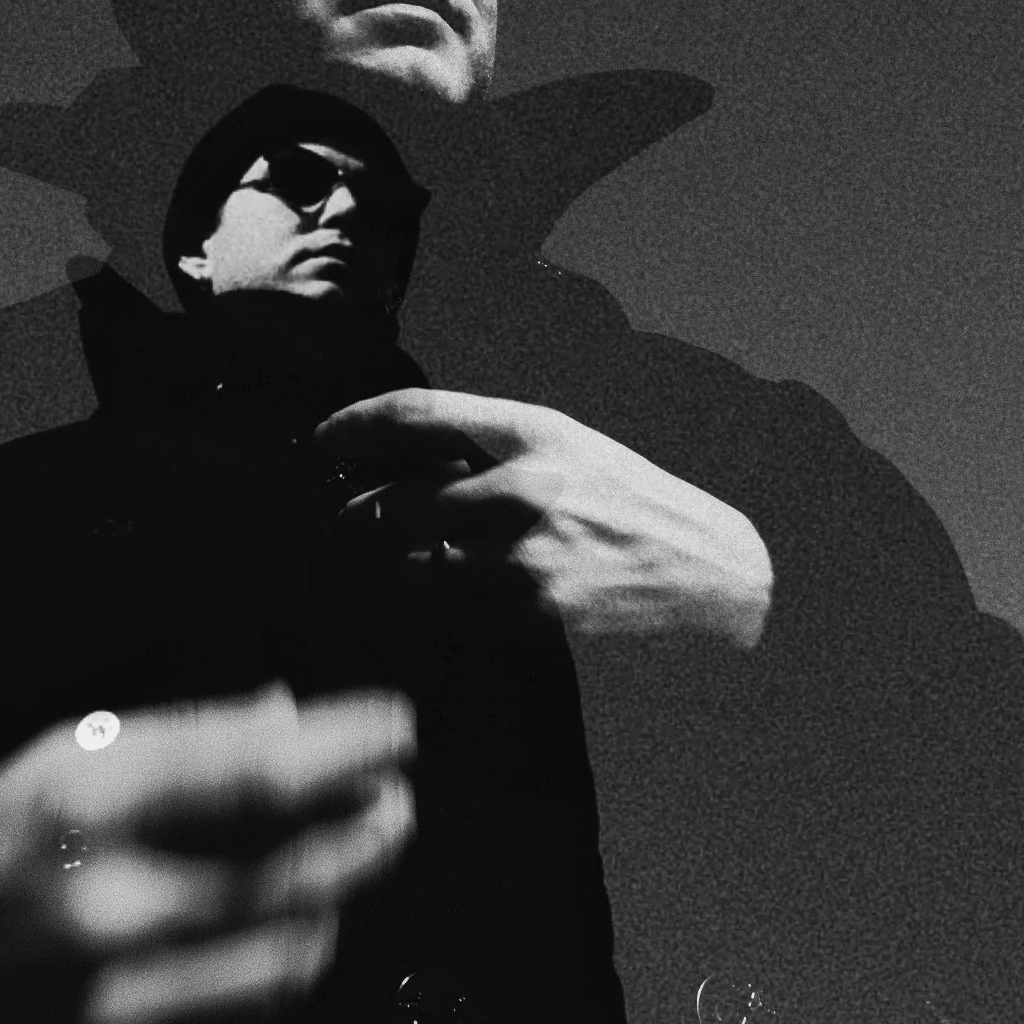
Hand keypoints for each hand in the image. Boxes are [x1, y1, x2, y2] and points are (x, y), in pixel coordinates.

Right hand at [0, 682, 415, 1023]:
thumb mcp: (50, 765)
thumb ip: (176, 741)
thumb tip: (288, 715)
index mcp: (80, 807)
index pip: (258, 771)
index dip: (348, 747)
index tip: (396, 727)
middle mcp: (106, 907)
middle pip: (298, 870)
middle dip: (370, 828)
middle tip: (393, 801)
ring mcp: (116, 1005)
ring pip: (294, 956)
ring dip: (332, 905)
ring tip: (334, 869)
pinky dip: (282, 976)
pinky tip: (274, 938)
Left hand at [316, 388, 773, 647]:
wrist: (702, 564)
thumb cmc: (622, 496)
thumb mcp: (564, 443)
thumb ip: (488, 442)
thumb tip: (401, 452)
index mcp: (531, 431)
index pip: (416, 414)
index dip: (354, 426)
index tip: (321, 440)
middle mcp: (524, 487)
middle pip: (397, 500)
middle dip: (353, 511)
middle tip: (337, 514)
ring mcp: (526, 554)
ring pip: (413, 561)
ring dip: (385, 561)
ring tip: (379, 555)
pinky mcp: (532, 609)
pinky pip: (448, 605)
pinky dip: (427, 597)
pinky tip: (429, 588)